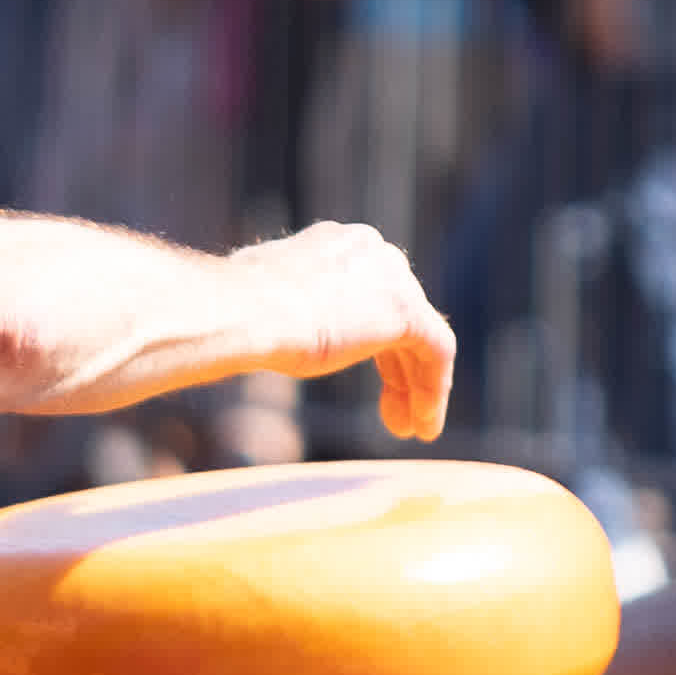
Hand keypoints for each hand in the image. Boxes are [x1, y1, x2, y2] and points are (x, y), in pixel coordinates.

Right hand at [236, 220, 460, 438]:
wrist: (246, 311)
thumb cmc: (238, 312)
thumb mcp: (255, 301)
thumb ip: (270, 306)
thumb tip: (250, 323)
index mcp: (337, 246)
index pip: (367, 293)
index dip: (367, 338)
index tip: (360, 374)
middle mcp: (372, 254)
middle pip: (395, 317)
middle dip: (396, 367)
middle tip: (392, 409)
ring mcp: (393, 279)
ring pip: (419, 338)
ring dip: (416, 385)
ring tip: (410, 428)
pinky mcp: (407, 310)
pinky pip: (436, 351)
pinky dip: (433, 389)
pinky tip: (424, 425)